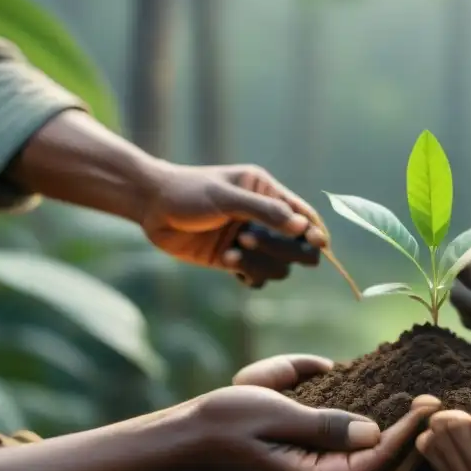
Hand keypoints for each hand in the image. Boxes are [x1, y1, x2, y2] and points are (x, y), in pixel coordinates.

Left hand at [142, 163, 327, 286]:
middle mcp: (264, 219)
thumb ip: (265, 211)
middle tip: (248, 238)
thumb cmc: (188, 192)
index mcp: (267, 193)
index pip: (305, 216)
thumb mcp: (226, 197)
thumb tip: (302, 227)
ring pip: (279, 267)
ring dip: (259, 263)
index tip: (318, 242)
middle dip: (280, 248)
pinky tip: (227, 261)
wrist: (152, 208)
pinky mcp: (235, 261)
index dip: (316, 231)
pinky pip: (257, 278)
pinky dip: (247, 273)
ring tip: (232, 251)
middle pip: (298, 247)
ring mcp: (251, 242)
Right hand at [207, 354, 441, 470]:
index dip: (409, 433)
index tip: (431, 403)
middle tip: (438, 410)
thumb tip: (374, 433)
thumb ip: (325, 423)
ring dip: (405, 457)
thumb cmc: (226, 420)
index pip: (377, 463)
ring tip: (427, 422)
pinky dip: (384, 459)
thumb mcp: (276, 410)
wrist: (190, 439)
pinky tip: (397, 433)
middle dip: (416, 448)